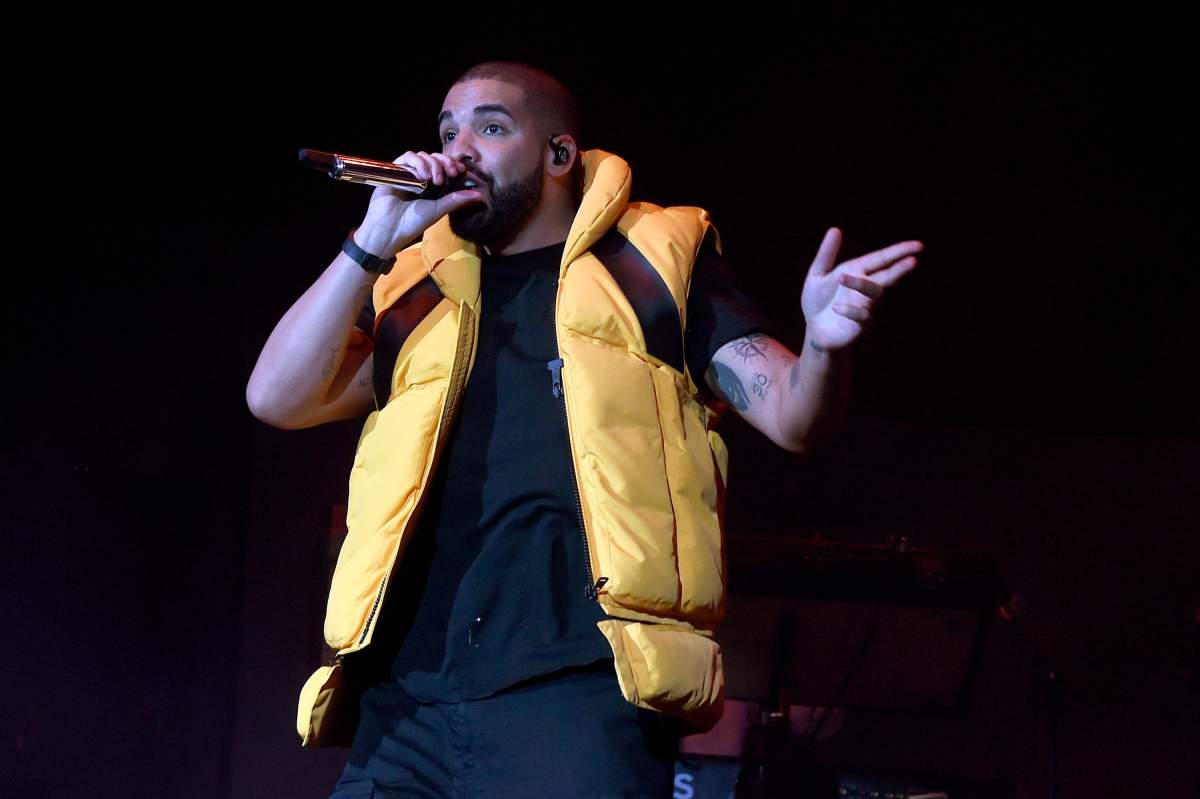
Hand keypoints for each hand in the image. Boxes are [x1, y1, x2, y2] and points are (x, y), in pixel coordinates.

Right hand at [354, 151, 482, 256]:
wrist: (390, 229)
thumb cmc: (412, 222)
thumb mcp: (438, 210)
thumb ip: (456, 200)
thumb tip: (479, 195)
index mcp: (431, 185)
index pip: (444, 166)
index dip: (453, 165)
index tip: (460, 171)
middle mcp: (420, 176)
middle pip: (435, 158)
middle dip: (445, 162)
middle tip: (450, 173)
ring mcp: (407, 172)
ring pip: (423, 155)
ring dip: (432, 164)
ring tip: (435, 180)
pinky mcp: (395, 170)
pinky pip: (407, 157)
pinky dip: (417, 163)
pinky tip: (422, 176)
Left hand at [800, 228, 922, 351]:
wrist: (814, 330)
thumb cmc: (818, 301)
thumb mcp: (817, 275)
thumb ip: (826, 254)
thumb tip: (835, 229)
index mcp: (857, 271)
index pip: (881, 259)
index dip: (899, 251)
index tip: (919, 245)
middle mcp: (866, 288)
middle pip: (887, 276)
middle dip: (899, 269)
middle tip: (913, 261)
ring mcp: (866, 306)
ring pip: (874, 293)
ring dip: (861, 284)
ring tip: (843, 278)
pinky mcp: (861, 325)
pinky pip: (863, 316)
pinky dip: (851, 311)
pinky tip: (836, 308)